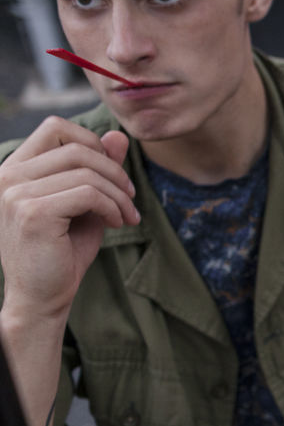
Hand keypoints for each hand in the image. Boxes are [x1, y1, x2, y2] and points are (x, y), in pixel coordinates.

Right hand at [0, 117, 136, 321]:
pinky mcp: (33, 213)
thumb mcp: (86, 203)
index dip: (92, 143)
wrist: (42, 297)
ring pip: (86, 172)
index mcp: (15, 169)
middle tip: (129, 198)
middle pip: (76, 147)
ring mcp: (16, 193)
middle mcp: (8, 176)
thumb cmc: (63, 251)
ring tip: (126, 215)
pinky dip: (112, 206)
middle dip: (114, 171)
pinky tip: (117, 223)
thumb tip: (118, 135)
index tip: (112, 173)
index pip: (55, 128)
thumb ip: (98, 169)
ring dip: (118, 194)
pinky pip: (88, 193)